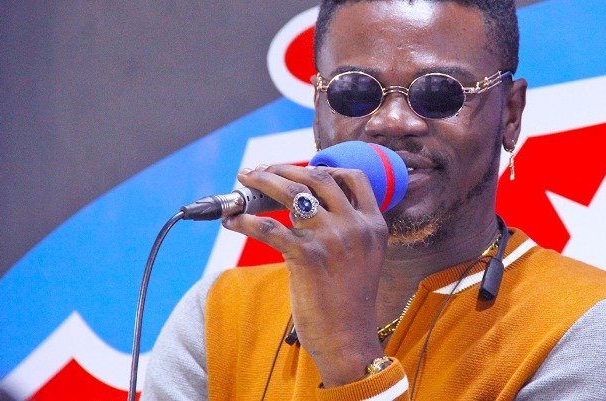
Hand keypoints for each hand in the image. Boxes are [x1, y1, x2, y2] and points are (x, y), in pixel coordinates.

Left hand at [222, 164, 387, 386]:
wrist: (348, 340)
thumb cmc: (348, 303)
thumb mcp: (362, 258)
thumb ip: (345, 230)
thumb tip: (302, 207)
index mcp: (373, 224)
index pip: (354, 177)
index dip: (325, 167)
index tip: (301, 169)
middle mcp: (356, 226)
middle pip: (318, 178)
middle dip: (284, 168)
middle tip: (261, 170)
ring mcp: (333, 239)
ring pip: (292, 193)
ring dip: (263, 182)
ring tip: (244, 180)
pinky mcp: (307, 256)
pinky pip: (269, 228)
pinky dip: (245, 220)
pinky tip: (232, 221)